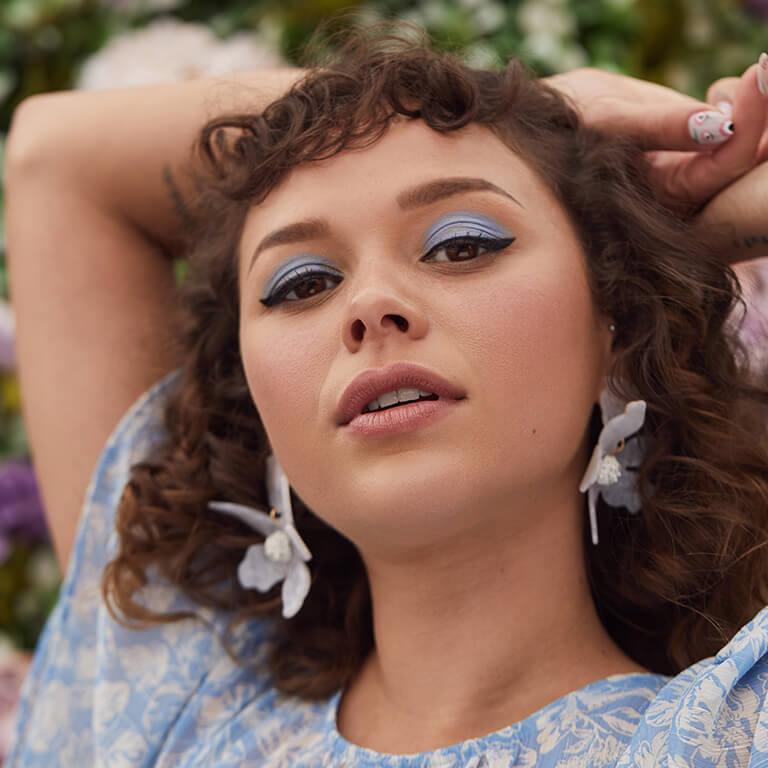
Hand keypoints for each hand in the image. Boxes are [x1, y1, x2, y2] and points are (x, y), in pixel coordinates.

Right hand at [544, 57, 766, 210]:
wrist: (550, 120)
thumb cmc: (564, 123)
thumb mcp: (606, 120)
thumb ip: (659, 126)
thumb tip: (717, 124)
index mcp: (663, 195)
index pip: (724, 166)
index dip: (748, 123)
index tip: (757, 72)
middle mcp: (685, 192)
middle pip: (744, 160)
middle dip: (760, 114)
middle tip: (764, 68)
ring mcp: (694, 170)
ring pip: (744, 147)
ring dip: (757, 111)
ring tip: (758, 74)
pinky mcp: (696, 148)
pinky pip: (738, 131)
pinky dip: (747, 106)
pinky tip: (746, 82)